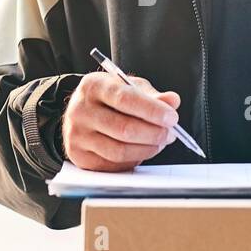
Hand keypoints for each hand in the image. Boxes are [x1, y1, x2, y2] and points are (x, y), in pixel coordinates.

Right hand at [60, 71, 180, 171]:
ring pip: (119, 151)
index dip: (152, 110)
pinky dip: (134, 160)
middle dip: (154, 133)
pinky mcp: (79, 156)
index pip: (125, 99)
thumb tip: (172, 101)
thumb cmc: (110, 98)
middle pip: (124, 129)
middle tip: (171, 134)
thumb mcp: (130, 88)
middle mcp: (80, 110)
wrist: (82, 112)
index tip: (172, 117)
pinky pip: (113, 164)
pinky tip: (141, 150)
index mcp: (94, 86)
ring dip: (147, 149)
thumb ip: (152, 95)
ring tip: (160, 142)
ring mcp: (77, 135)